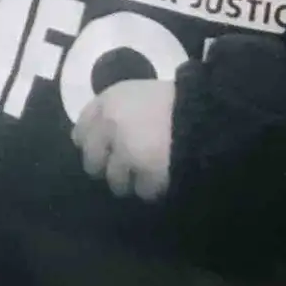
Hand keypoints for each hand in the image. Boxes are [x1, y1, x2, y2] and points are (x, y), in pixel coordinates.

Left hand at [72, 78, 175, 200]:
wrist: (205, 111)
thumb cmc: (173, 99)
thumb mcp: (136, 93)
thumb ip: (113, 111)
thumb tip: (94, 138)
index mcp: (107, 102)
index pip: (80, 132)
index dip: (90, 144)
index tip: (101, 151)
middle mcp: (109, 126)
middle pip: (92, 162)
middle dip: (106, 168)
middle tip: (125, 170)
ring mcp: (126, 151)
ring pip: (116, 181)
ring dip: (131, 182)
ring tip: (148, 175)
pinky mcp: (146, 172)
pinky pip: (143, 191)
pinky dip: (153, 189)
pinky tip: (163, 179)